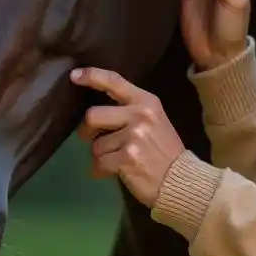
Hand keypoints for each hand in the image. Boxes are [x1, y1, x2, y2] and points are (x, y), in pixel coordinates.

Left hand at [70, 67, 186, 207]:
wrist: (182, 180)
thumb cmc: (165, 150)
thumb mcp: (154, 121)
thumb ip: (129, 111)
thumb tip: (95, 114)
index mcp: (147, 102)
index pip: (114, 81)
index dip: (92, 76)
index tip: (74, 76)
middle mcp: (139, 115)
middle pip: (93, 115)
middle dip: (86, 131)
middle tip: (91, 139)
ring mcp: (133, 137)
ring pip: (95, 145)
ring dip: (100, 156)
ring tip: (116, 161)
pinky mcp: (126, 158)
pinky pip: (99, 163)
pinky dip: (101, 170)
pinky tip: (114, 172)